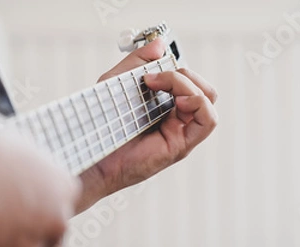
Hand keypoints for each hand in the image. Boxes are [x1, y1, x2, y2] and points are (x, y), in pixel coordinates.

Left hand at [76, 39, 217, 212]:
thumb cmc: (101, 124)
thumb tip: (160, 45)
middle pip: (203, 88)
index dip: (175, 69)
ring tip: (162, 86)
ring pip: (207, 99)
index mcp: (164, 105)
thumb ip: (138, 61)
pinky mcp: (181, 144)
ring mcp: (181, 132)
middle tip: (153, 78)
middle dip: (183, 74)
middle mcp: (176, 119)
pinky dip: (198, 104)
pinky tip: (177, 102)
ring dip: (188, 85)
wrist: (90, 149)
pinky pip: (208, 120)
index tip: (148, 70)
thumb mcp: (117, 82)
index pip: (188, 81)